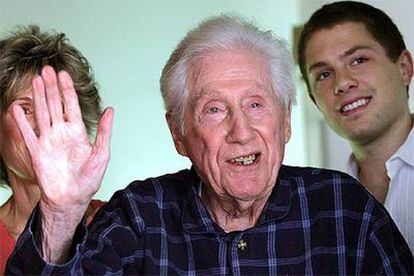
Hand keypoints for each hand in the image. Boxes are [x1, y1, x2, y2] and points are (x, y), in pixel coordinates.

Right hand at [12, 66, 113, 261]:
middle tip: (47, 69)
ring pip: (41, 114)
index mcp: (78, 132)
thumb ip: (104, 131)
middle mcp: (62, 133)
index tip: (63, 75)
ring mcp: (48, 141)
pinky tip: (16, 109)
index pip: (71, 106)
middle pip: (55, 105)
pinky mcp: (37, 152)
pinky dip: (21, 122)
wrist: (71, 198)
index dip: (67, 90)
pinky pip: (27, 134)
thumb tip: (110, 109)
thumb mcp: (102, 154)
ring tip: (35, 80)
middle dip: (51, 87)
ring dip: (38, 97)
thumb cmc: (89, 179)